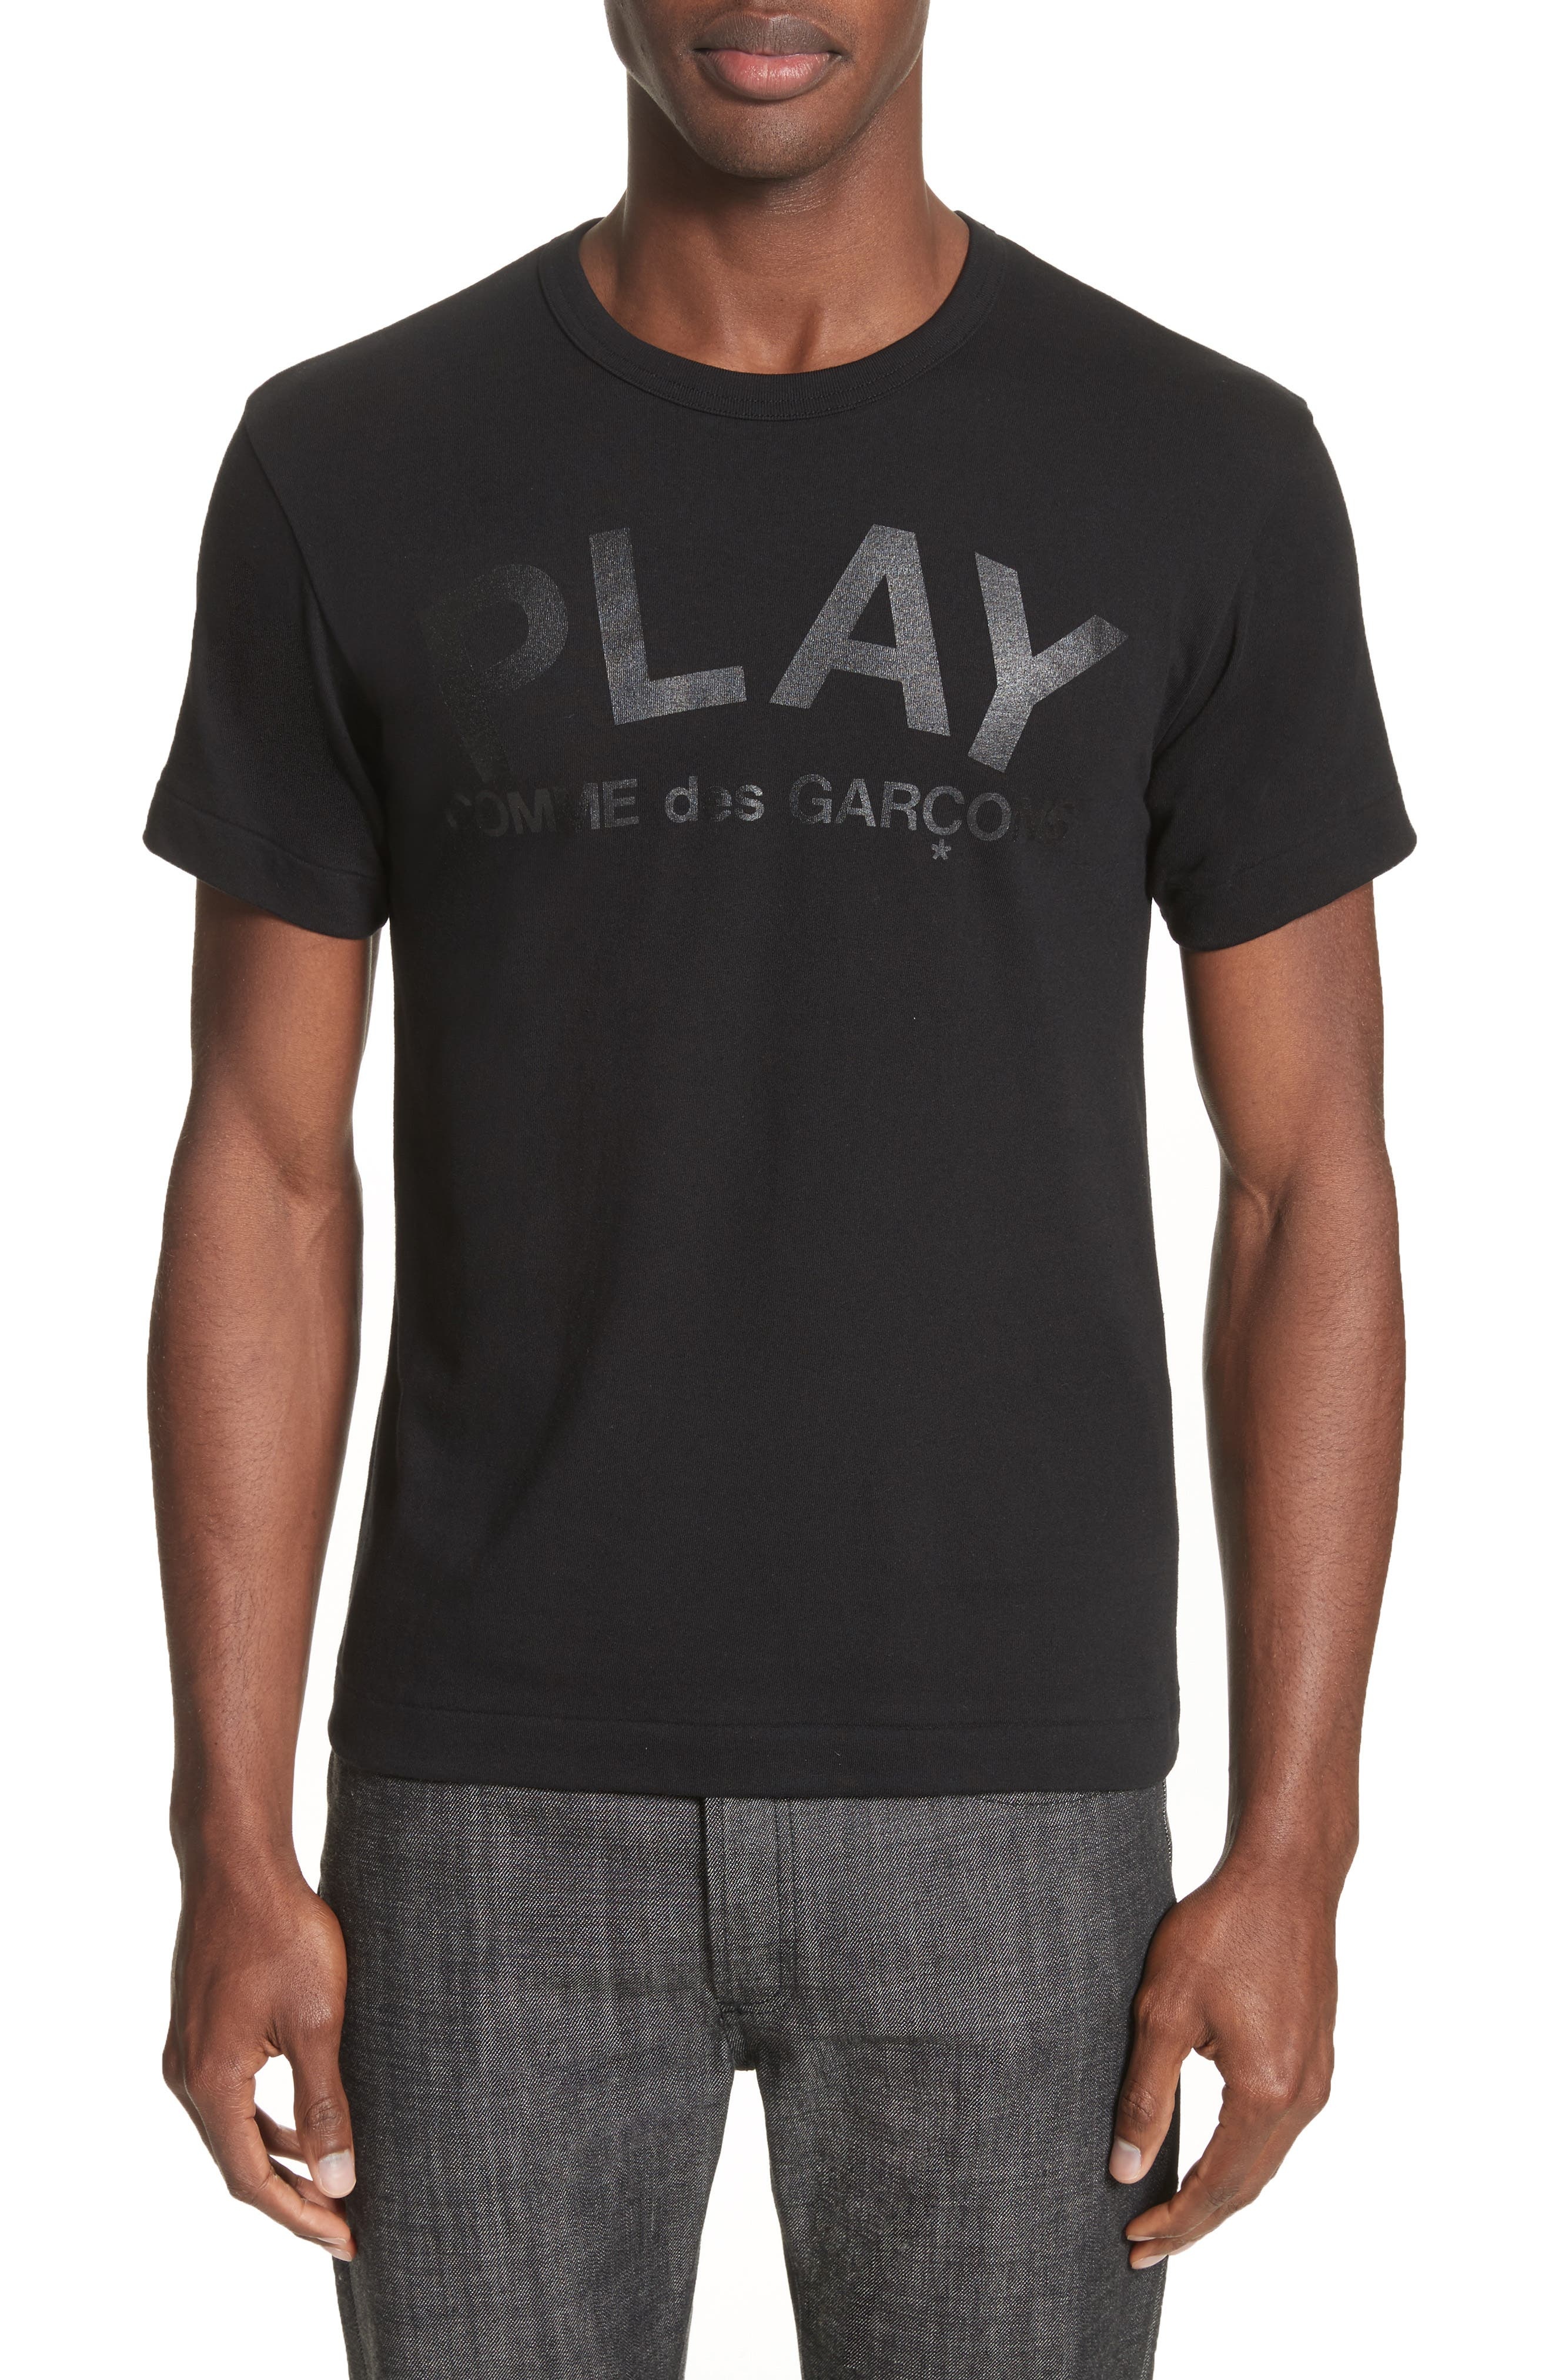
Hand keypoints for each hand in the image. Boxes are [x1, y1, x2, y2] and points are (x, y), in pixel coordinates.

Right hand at [163, 1854, 356, 2257]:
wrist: (239, 1866)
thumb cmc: (283, 1933)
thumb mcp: (317, 2021)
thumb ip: (324, 2104)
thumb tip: (338, 2181)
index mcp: (212, 2083)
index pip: (252, 2180)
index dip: (299, 2217)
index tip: (346, 2241)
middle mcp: (188, 2075)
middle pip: (238, 2163)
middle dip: (292, 2199)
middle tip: (344, 2226)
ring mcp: (190, 2051)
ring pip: (235, 2130)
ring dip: (280, 2161)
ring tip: (331, 2185)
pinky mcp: (201, 2029)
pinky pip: (232, 2098)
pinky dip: (268, 2122)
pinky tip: (304, 2124)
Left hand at [1109, 1856, 1337, 2264]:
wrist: (1285, 1877)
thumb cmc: (1221, 1931)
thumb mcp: (1163, 2011)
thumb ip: (1145, 2095)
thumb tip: (1124, 2169)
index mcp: (1265, 2093)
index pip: (1217, 2187)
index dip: (1175, 2223)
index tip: (1133, 2244)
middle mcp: (1302, 2096)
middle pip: (1246, 2186)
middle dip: (1195, 2222)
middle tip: (1144, 2246)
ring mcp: (1316, 2077)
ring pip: (1265, 2161)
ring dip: (1220, 2194)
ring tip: (1172, 2215)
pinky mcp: (1316, 2056)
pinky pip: (1279, 2130)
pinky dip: (1243, 2159)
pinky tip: (1214, 2159)